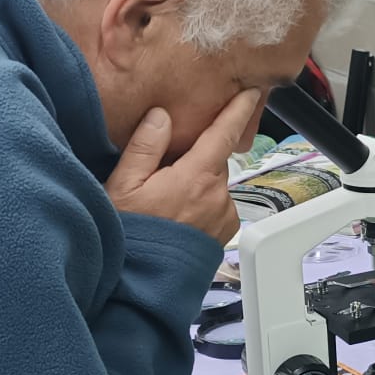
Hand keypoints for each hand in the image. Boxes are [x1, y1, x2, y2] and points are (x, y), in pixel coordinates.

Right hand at [106, 90, 262, 244]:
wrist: (141, 282)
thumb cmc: (131, 234)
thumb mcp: (124, 185)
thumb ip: (145, 146)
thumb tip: (162, 115)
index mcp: (196, 177)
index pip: (224, 133)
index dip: (238, 110)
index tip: (250, 92)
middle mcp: (217, 195)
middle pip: (215, 160)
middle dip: (197, 158)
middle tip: (164, 174)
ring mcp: (224, 216)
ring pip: (215, 183)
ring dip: (198, 183)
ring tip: (167, 202)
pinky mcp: (224, 233)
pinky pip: (218, 205)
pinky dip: (203, 203)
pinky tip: (179, 215)